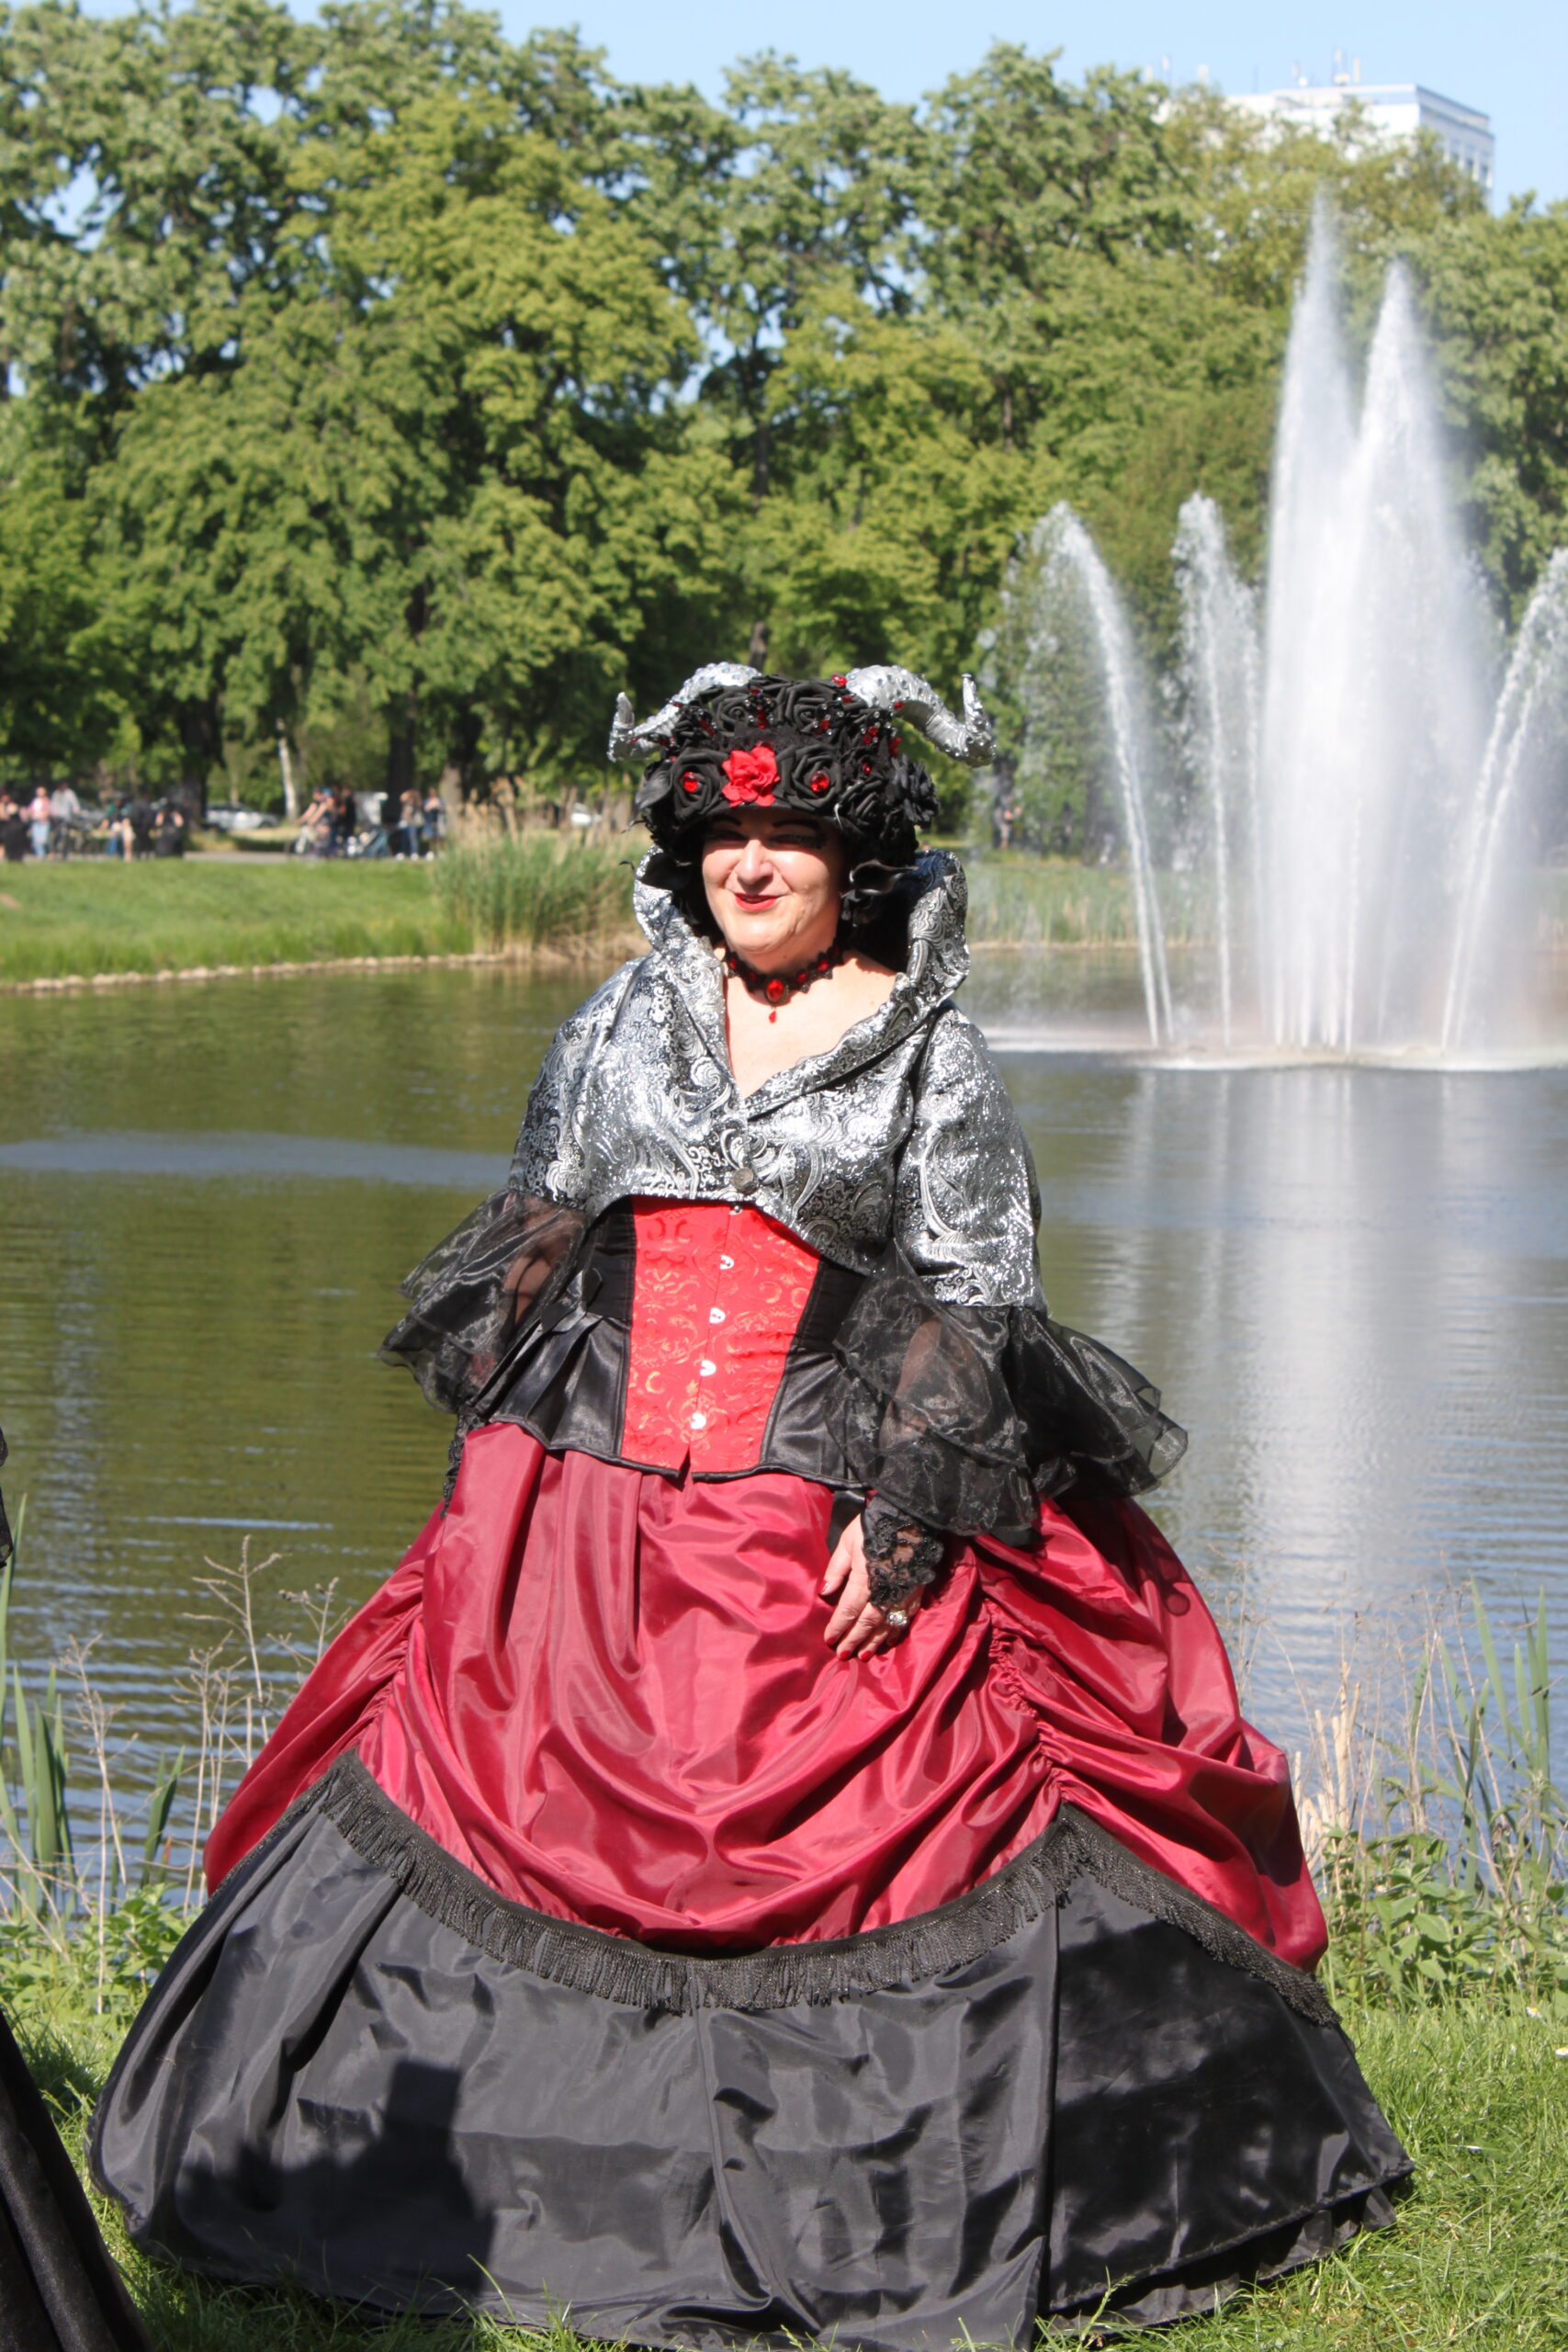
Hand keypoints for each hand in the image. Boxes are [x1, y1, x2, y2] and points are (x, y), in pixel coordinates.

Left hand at [820, 1512, 922, 1658]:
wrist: (910, 1518)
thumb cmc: (873, 1527)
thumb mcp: (848, 1542)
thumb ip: (836, 1569)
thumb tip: (824, 1593)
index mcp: (864, 1579)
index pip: (848, 1610)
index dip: (838, 1627)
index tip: (828, 1640)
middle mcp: (884, 1592)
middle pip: (866, 1623)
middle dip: (853, 1640)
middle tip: (843, 1655)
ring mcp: (902, 1594)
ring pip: (886, 1625)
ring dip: (873, 1642)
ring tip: (863, 1655)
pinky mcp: (915, 1592)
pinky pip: (904, 1619)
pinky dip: (895, 1632)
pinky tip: (888, 1641)